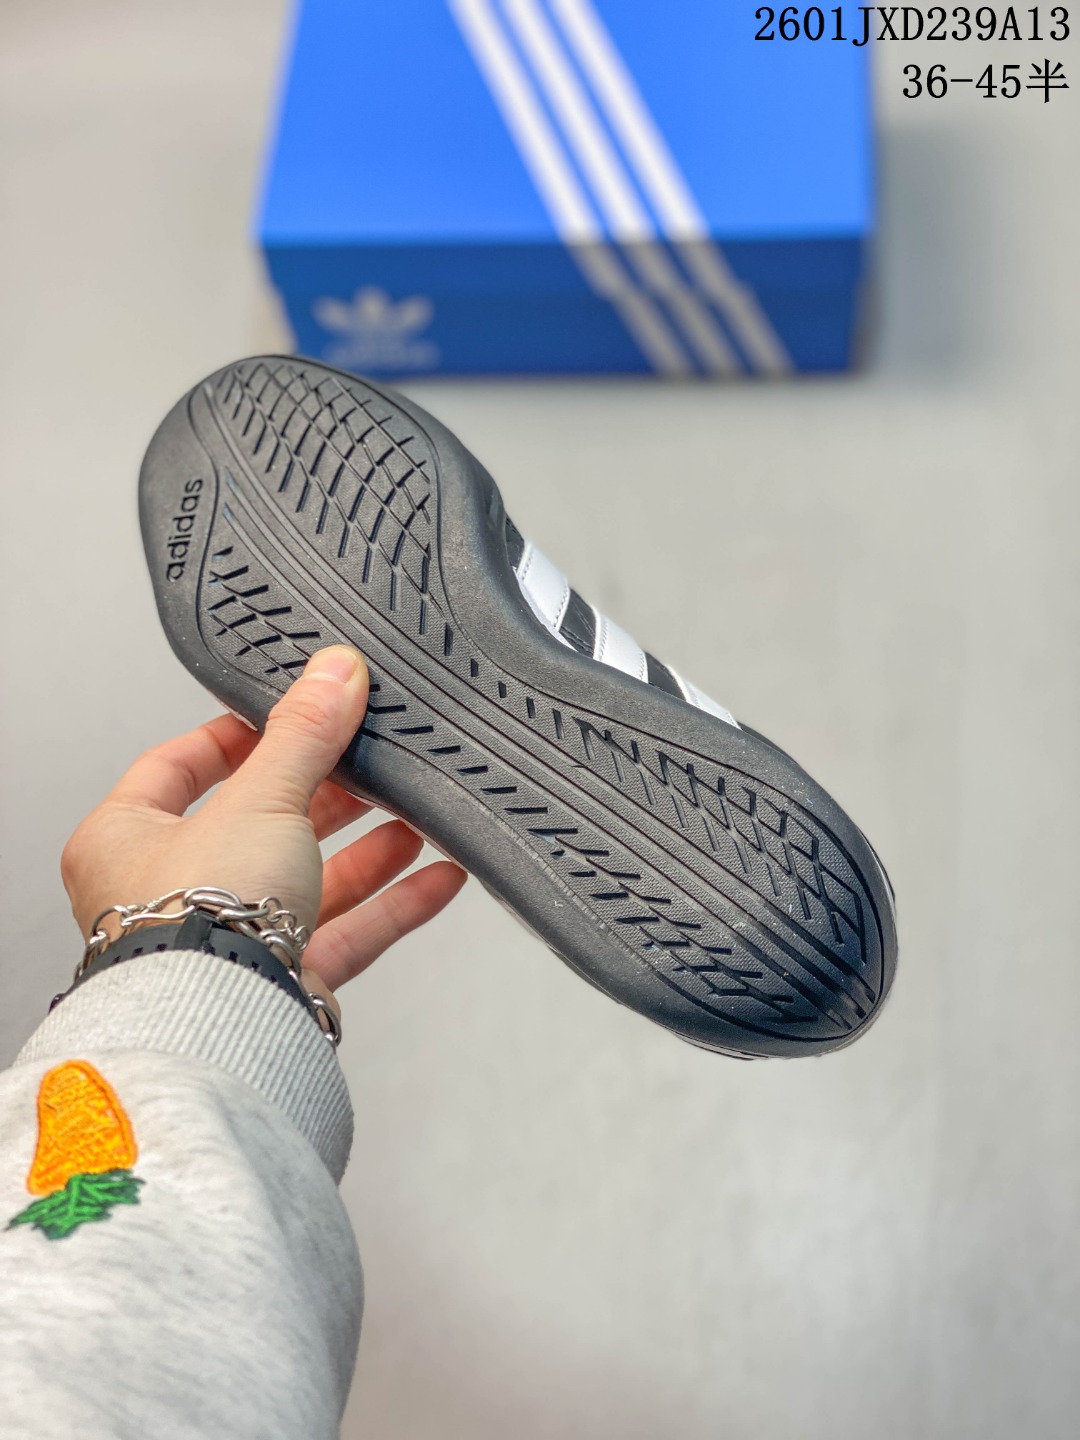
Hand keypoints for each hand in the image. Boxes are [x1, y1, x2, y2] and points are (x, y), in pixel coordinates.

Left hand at [60, 646, 466, 1024]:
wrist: (221, 1024)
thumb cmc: (194, 920)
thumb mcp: (259, 796)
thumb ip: (305, 733)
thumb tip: (334, 671)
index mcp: (126, 839)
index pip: (180, 767)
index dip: (237, 737)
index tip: (289, 715)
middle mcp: (167, 893)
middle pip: (256, 823)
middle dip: (322, 795)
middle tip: (367, 763)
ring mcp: (225, 941)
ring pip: (305, 880)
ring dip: (367, 849)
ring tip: (416, 816)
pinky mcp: (277, 982)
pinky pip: (343, 932)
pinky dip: (392, 904)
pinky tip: (438, 876)